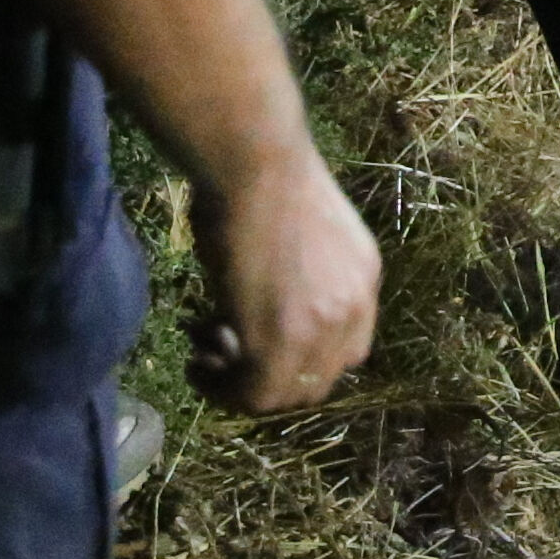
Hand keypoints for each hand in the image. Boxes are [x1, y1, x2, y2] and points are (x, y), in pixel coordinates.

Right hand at [184, 143, 379, 414]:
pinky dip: (221, 390)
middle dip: (266, 374)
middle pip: (317, 379)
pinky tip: (195, 365)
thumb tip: (262, 309)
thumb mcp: (306, 236)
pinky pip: (254, 395)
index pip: (345, 349)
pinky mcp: (281, 342)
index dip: (297, 357)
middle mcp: (354, 307)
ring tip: (204, 356)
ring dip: (239, 385)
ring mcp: (322, 328)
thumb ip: (305, 279)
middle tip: (221, 349)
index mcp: (364, 277)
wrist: (255, 163)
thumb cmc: (264, 179)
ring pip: (285, 394)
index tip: (254, 339)